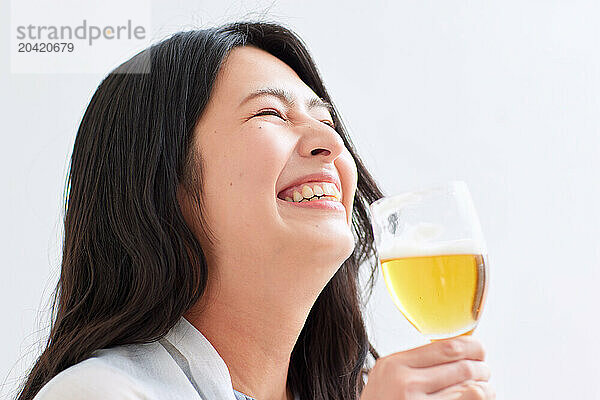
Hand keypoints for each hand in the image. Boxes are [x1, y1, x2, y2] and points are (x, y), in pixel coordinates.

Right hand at [360, 336, 494, 398]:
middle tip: (484, 371)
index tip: (479, 350)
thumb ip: (414, 365)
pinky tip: (480, 398)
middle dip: (481, 368)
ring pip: (471, 388)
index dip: (471, 346)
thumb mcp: (387, 378)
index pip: (445, 347)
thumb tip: (457, 352)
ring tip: (485, 388)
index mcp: (394, 365)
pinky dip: (480, 398)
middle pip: (461, 367)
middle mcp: (404, 382)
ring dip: (485, 387)